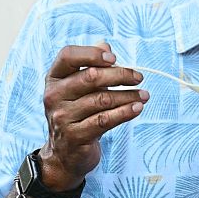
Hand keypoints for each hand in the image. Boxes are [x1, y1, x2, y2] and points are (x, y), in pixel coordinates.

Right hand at [39, 42, 146, 190]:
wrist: (66, 152)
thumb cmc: (78, 113)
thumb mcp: (81, 88)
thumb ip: (92, 66)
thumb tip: (106, 44)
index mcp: (54, 78)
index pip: (68, 55)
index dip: (92, 53)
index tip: (115, 58)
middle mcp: (53, 96)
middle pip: (90, 77)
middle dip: (120, 75)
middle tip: (139, 77)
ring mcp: (62, 117)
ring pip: (102, 99)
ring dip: (128, 96)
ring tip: (144, 95)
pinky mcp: (75, 135)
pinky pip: (105, 120)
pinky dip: (125, 112)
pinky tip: (138, 107)